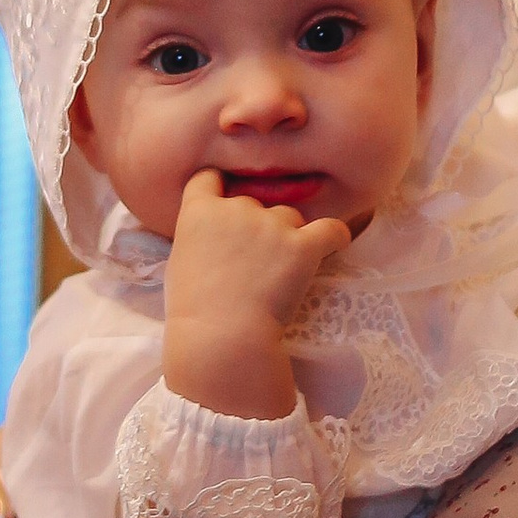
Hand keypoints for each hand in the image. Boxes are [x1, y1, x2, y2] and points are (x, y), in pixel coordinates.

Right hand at [163, 174, 351, 421]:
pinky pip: (331, 230)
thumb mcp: (180, 264)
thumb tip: (215, 241)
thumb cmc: (193, 312)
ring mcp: (271, 224)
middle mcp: (236, 208)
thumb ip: (198, 239)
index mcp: (199, 212)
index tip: (226, 199)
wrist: (220, 339)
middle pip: (253, 203)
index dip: (220, 187)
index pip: (209, 177)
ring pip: (289, 217)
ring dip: (289, 236)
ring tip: (283, 273)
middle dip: (256, 225)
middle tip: (255, 262)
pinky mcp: (302, 245)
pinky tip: (337, 243)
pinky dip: (336, 236)